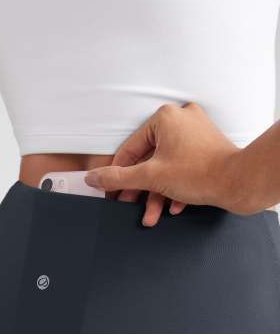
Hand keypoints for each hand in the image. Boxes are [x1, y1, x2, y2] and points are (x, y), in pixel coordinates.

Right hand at [85, 102, 241, 224]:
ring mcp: (195, 133)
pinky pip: (182, 168)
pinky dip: (175, 187)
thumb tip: (94, 178)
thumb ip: (118, 178)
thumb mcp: (151, 177)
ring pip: (165, 167)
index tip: (111, 191)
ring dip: (157, 194)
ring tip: (152, 215)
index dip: (118, 175)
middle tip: (130, 205)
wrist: (240, 183)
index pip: (130, 149)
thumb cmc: (201, 173)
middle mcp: (180, 120)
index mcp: (164, 118)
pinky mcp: (206, 148)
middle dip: (141, 190)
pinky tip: (174, 206)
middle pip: (148, 161)